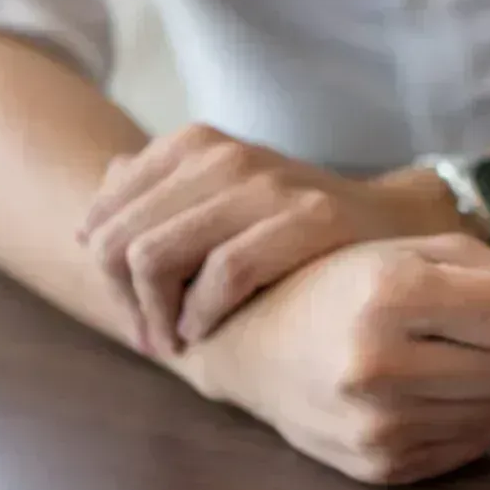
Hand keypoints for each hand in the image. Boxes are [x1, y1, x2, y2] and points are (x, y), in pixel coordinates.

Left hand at [80, 124, 449, 354]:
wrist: (398, 225)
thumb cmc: (301, 230)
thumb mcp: (225, 204)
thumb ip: (158, 203)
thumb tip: (91, 224)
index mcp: (195, 146)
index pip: (106, 213)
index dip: (104, 274)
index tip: (131, 312)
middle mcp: (224, 156)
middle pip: (121, 240)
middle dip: (125, 302)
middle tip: (151, 340)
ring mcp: (266, 185)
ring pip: (157, 257)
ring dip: (156, 316)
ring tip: (176, 343)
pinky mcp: (309, 219)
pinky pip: (224, 272)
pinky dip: (202, 313)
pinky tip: (206, 332)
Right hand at [175, 233, 489, 484]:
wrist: (255, 345)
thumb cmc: (350, 286)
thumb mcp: (427, 253)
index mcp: (387, 295)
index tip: (468, 300)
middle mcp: (377, 366)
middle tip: (450, 334)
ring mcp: (377, 426)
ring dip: (482, 386)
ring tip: (430, 362)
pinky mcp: (381, 467)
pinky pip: (471, 445)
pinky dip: (460, 419)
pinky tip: (416, 395)